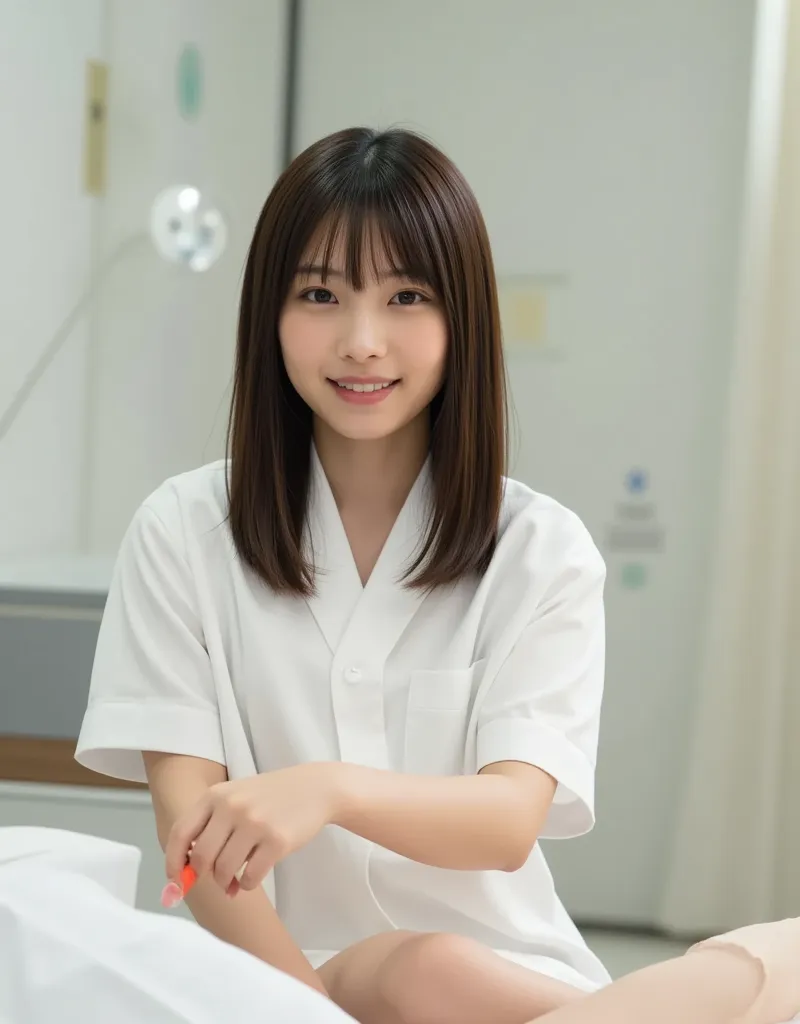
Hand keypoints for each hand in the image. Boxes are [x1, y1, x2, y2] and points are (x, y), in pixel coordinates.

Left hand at [165, 763, 341, 895]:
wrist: (315, 788)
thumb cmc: (269, 798)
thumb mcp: (235, 798)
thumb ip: (209, 828)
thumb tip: (183, 876)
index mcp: (215, 795)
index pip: (180, 833)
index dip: (172, 862)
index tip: (175, 881)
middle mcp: (231, 806)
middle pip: (200, 858)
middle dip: (205, 876)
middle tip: (218, 878)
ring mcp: (254, 822)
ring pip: (224, 871)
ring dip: (227, 883)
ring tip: (236, 879)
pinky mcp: (277, 840)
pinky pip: (250, 878)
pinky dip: (247, 884)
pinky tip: (254, 876)